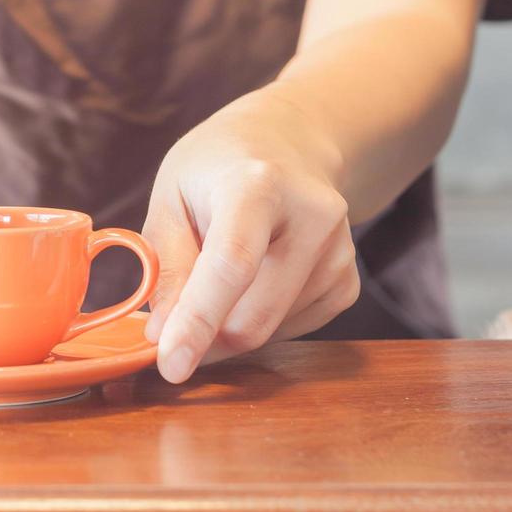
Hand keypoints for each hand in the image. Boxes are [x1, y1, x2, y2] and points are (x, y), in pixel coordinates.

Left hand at [142, 94, 359, 382]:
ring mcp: (339, 251)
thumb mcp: (171, 196)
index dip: (198, 321)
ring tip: (216, 277)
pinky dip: (258, 323)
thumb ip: (167, 265)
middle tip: (169, 334)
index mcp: (258, 185)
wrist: (288, 145)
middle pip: (254, 315)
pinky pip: (291, 332)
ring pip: (271, 332)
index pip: (231, 264)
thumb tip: (164, 335)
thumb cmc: (216, 171)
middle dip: (204, 340)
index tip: (170, 366)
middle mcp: (311, 216)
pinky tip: (252, 283)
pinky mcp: (347, 282)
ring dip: (228, 327)